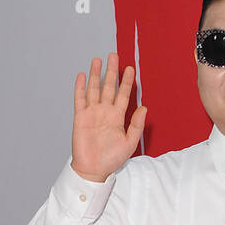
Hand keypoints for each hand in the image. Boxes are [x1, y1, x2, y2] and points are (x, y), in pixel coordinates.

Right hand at [70, 52, 145, 182]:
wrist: (94, 169)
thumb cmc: (112, 159)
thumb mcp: (130, 143)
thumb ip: (136, 125)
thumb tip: (144, 108)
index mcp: (117, 117)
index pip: (123, 95)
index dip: (127, 82)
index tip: (130, 68)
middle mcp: (105, 112)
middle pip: (108, 87)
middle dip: (111, 72)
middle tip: (114, 55)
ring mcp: (92, 113)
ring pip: (94, 89)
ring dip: (96, 75)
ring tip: (98, 60)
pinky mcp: (80, 117)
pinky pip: (80, 99)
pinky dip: (80, 87)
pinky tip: (83, 76)